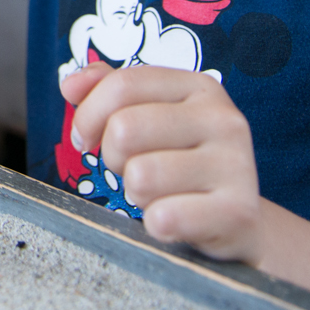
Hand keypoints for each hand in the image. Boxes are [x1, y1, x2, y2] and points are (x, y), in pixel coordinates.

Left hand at [61, 61, 262, 261]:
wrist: (239, 222)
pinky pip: (164, 217)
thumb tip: (70, 84)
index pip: (122, 85)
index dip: (89, 115)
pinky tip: (176, 221)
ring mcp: (236, 165)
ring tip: (161, 195)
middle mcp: (224, 119)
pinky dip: (157, 225)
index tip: (87, 139)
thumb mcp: (152, 117)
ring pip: (140, 176)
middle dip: (113, 158)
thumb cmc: (183, 164)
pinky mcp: (238, 212)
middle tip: (134, 171)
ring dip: (137, 194)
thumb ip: (110, 91)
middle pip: (124, 129)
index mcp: (200, 87)